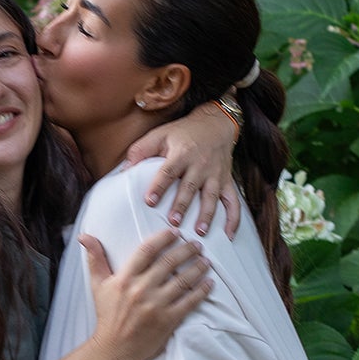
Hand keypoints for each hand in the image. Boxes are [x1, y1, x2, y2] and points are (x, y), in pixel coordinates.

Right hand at [80, 228, 211, 359]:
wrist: (114, 350)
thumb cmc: (107, 316)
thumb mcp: (98, 285)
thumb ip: (95, 258)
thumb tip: (85, 236)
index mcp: (125, 279)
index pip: (147, 250)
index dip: (163, 238)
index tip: (175, 232)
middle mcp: (141, 290)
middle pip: (169, 262)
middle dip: (186, 250)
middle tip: (197, 245)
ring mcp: (156, 306)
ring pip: (182, 280)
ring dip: (197, 268)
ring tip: (205, 261)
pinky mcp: (168, 321)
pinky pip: (189, 302)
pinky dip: (201, 291)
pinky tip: (209, 283)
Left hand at [124, 101, 241, 239]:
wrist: (216, 123)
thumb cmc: (184, 132)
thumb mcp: (160, 134)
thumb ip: (141, 150)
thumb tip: (124, 170)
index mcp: (182, 153)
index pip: (168, 171)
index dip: (159, 186)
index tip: (149, 201)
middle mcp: (200, 164)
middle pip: (190, 187)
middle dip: (182, 205)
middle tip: (173, 222)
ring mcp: (216, 174)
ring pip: (211, 197)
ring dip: (207, 215)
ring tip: (200, 232)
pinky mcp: (227, 182)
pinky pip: (233, 202)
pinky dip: (233, 219)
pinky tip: (228, 236)